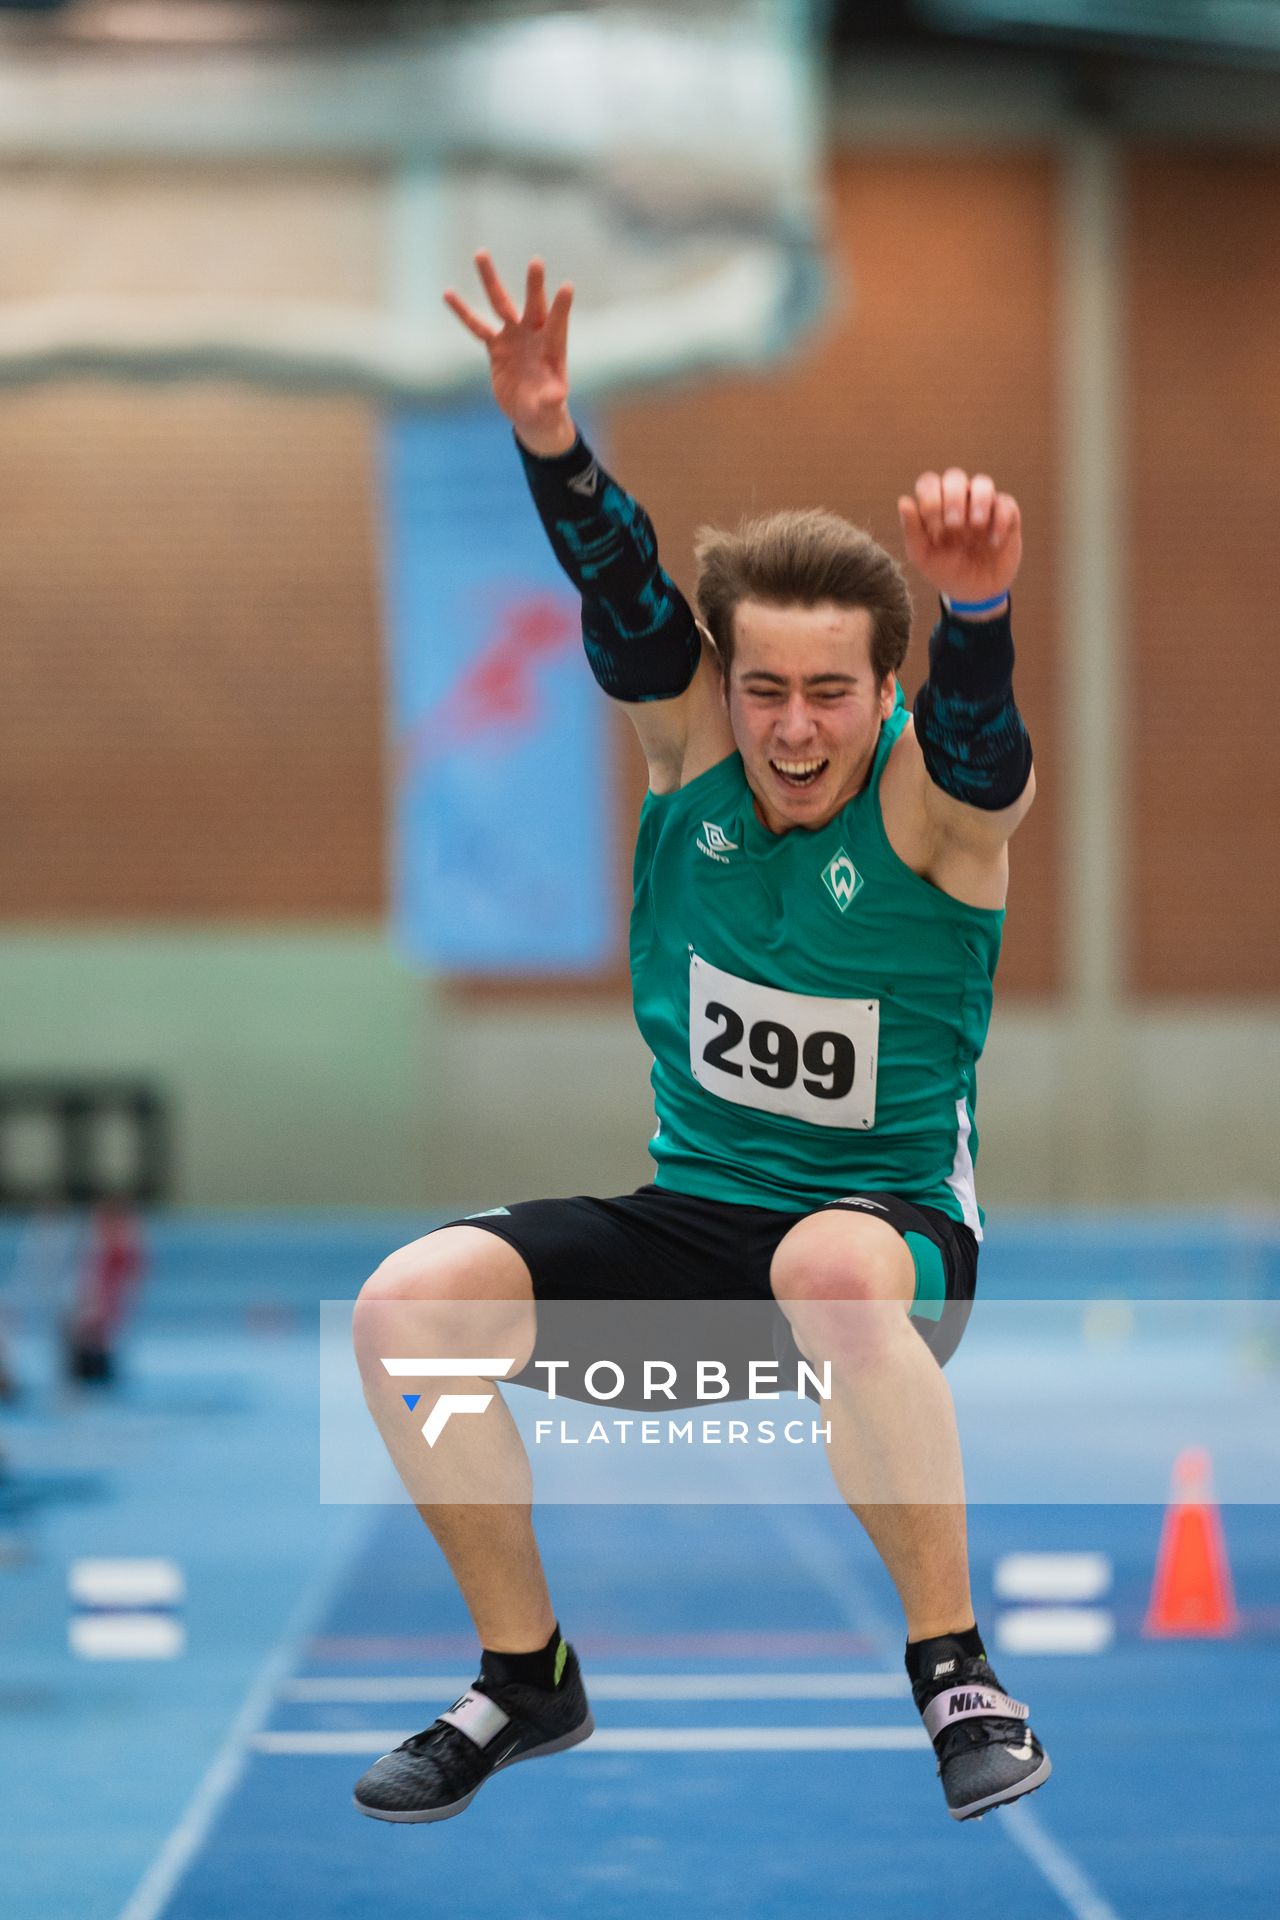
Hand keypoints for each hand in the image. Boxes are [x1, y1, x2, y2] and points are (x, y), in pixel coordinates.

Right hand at [443, 251, 575, 455]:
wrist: (531, 413)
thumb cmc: (546, 409)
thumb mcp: (550, 408)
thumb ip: (552, 399)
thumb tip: (557, 397)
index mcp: (552, 349)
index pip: (557, 325)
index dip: (561, 308)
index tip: (567, 286)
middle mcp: (534, 335)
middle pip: (533, 306)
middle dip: (534, 286)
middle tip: (536, 261)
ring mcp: (513, 336)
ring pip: (501, 304)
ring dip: (491, 280)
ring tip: (480, 253)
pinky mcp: (496, 345)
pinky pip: (476, 326)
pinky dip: (462, 311)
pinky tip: (447, 293)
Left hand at [897, 469, 1021, 609]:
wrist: (975, 592)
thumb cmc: (945, 570)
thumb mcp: (924, 556)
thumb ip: (912, 530)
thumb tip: (904, 501)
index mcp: (935, 505)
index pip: (929, 482)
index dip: (930, 498)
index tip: (934, 528)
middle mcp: (959, 499)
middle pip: (955, 476)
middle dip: (952, 498)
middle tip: (954, 525)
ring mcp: (983, 505)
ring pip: (983, 482)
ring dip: (978, 501)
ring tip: (976, 525)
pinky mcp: (1007, 516)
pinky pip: (1006, 503)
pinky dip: (1000, 521)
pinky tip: (993, 542)